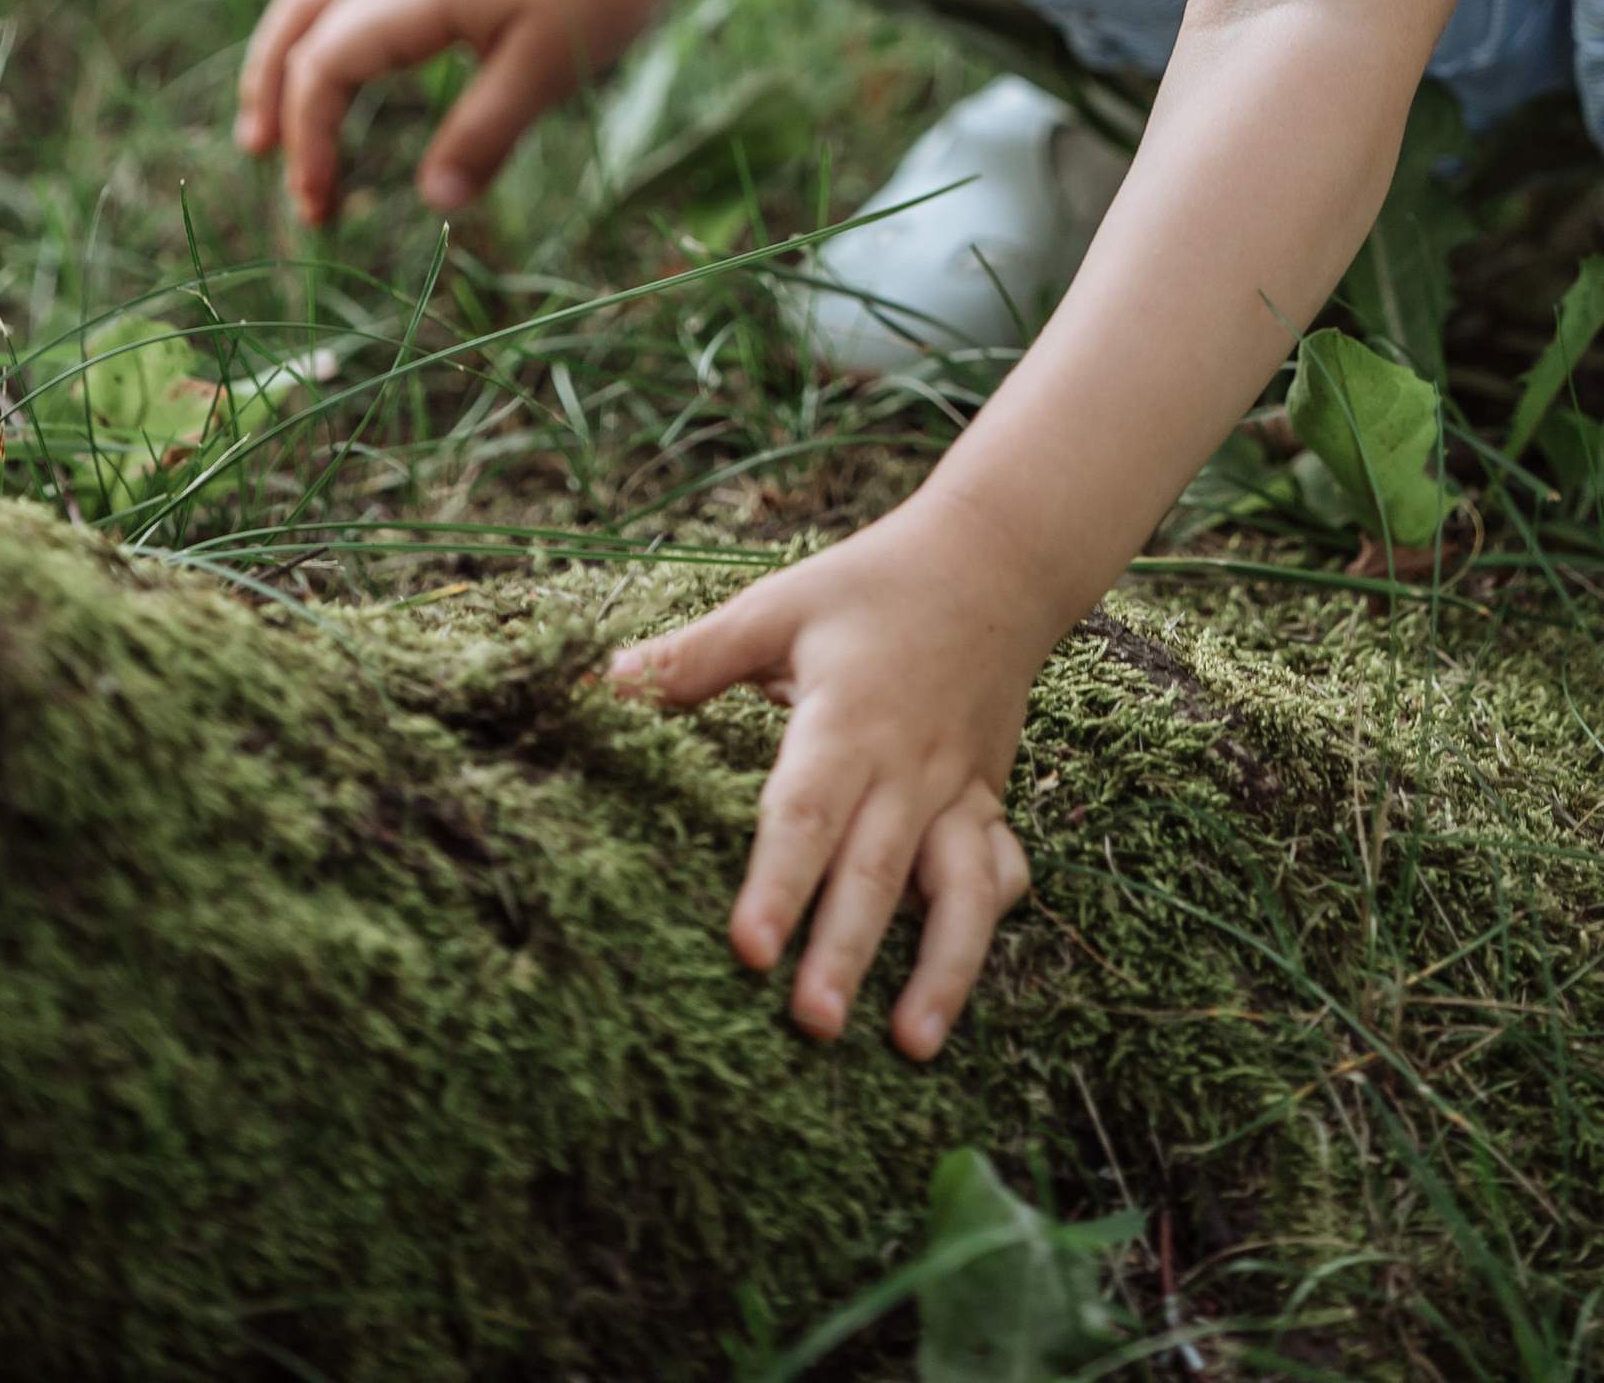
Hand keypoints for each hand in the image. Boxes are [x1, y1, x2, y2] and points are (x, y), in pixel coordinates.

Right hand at [237, 0, 739, 223]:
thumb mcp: (544, 72)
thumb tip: (434, 202)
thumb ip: (484, 136)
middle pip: (296, 28)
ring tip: (271, 127)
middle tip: (268, 167)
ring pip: (312, 2)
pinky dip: (319, 39)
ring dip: (281, 61)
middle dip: (271, 100)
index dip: (309, 142)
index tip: (319, 205)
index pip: (322, 71)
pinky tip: (340, 77)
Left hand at [609, 498, 1041, 1058]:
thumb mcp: (780, 603)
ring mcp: (959, 789)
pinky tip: (956, 983)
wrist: (993, 559)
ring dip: (941, 969)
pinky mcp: (989, 799)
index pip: (805, 811)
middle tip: (811, 1026)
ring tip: (910, 1045)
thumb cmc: (871, 585)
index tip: (749, 950)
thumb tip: (602, 687)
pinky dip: (987, 926)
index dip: (777, 882)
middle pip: (876, 870)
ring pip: (962, 889)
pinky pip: (1001, 870)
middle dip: (845, 952)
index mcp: (848, 718)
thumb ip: (694, 655)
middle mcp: (909, 765)